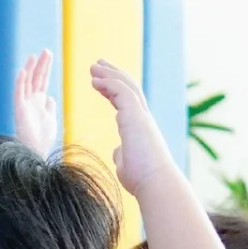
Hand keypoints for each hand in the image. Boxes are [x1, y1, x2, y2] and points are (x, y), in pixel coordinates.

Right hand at [13, 48, 57, 156]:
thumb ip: (49, 108)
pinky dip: (20, 82)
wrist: (36, 153)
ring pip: (26, 83)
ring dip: (30, 69)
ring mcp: (24, 105)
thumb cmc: (43, 140)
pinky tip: (22, 71)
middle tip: (45, 51)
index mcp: (39, 103)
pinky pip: (19, 94)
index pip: (42, 82)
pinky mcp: (19, 111)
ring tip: (34, 56)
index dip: (45, 69)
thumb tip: (49, 97)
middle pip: (36, 79)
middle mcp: (31, 101)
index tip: (48, 56)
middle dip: (40, 65)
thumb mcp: (50, 120)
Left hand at [90, 60, 172, 194]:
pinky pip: (122, 92)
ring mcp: (141, 116)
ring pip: (126, 86)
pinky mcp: (136, 116)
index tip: (99, 83)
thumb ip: (121, 153)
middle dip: (112, 75)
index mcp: (139, 128)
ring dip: (109, 75)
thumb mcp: (125, 163)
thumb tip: (116, 151)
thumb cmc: (140, 178)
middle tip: (98, 65)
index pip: (125, 102)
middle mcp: (142, 118)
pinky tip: (95, 80)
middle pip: (128, 88)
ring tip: (93, 67)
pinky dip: (108, 84)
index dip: (112, 90)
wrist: (154, 183)